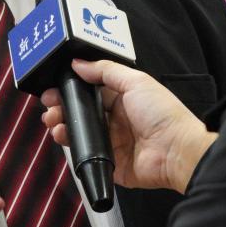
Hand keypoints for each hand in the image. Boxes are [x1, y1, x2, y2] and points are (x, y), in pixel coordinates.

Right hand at [40, 60, 216, 193]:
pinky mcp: (109, 162)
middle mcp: (116, 119)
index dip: (71, 88)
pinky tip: (63, 137)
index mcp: (123, 98)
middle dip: (62, 108)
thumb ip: (105, 71)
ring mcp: (112, 142)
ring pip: (79, 132)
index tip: (54, 88)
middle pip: (81, 112)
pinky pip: (85, 154)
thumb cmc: (162, 113)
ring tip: (53, 122)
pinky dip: (72, 147)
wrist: (176, 151)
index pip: (90, 91)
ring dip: (62, 125)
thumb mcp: (135, 81)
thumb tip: (79, 63)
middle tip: (49, 106)